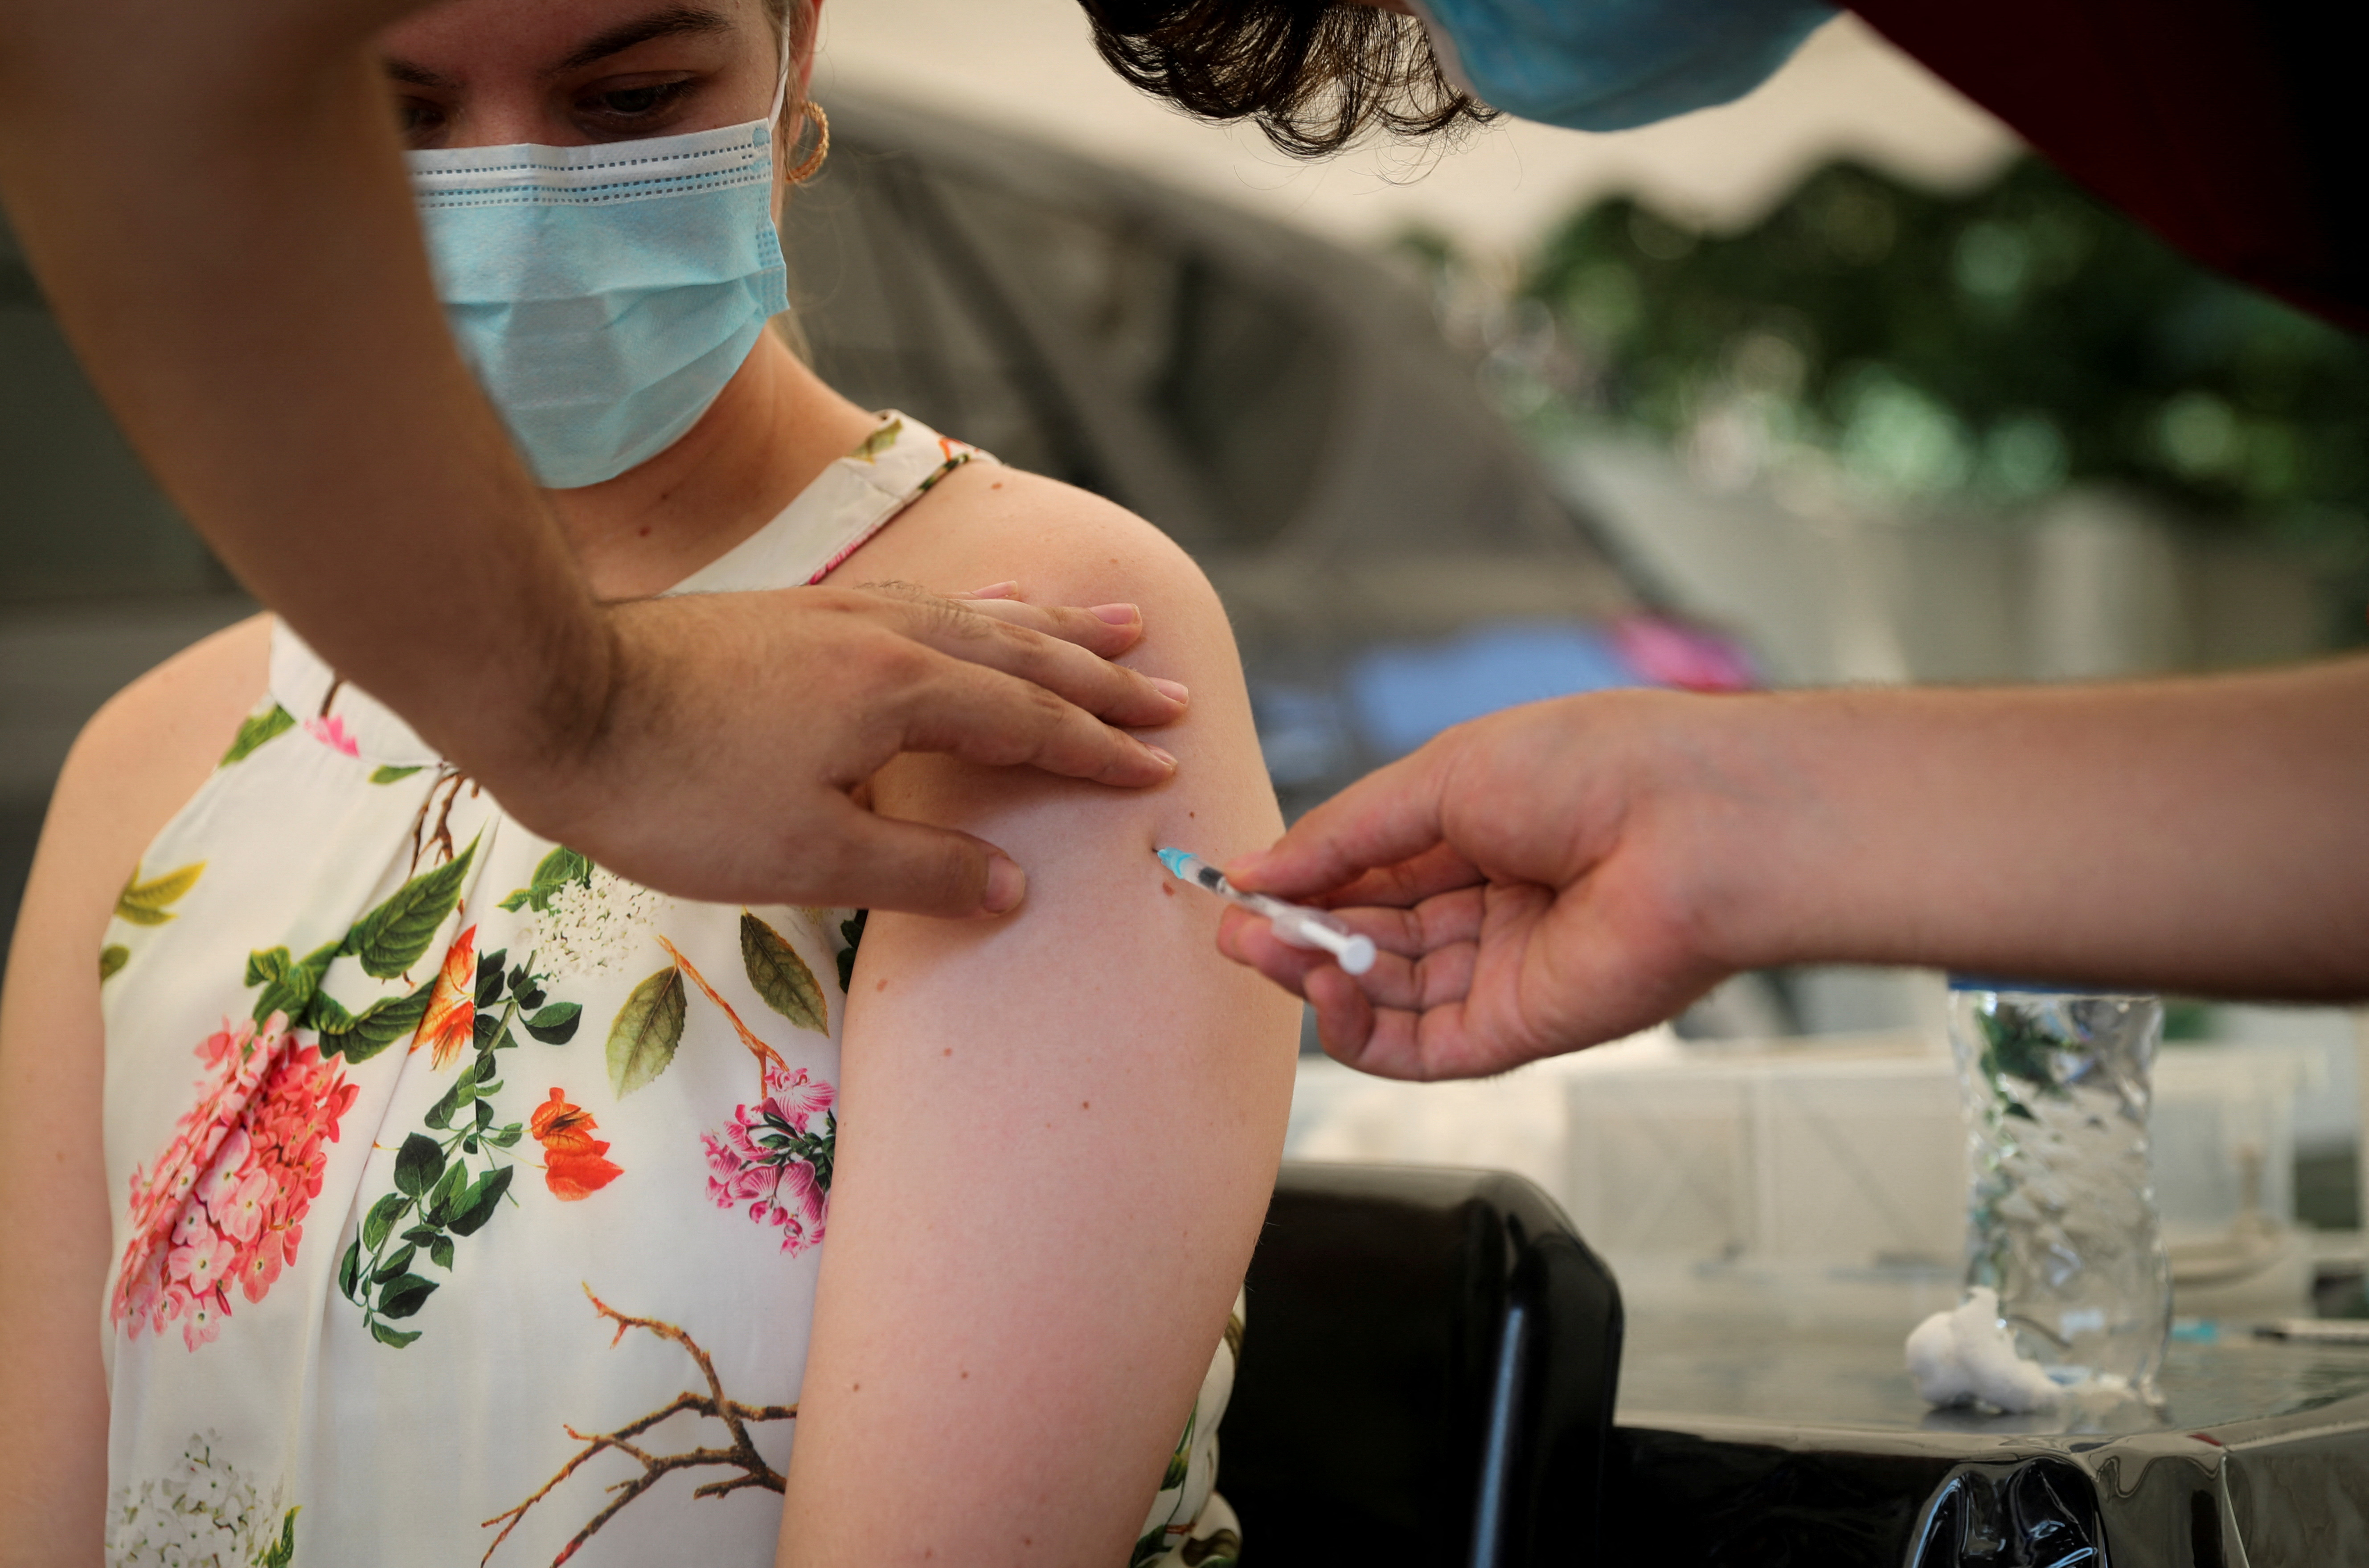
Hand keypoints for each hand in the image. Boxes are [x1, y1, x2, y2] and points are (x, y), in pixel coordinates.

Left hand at [489, 582, 1187, 916]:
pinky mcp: (803, 612)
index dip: (1098, 750)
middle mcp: (886, 636)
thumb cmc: (676, 793)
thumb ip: (918, 870)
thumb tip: (1011, 887)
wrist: (556, 700)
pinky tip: (985, 606)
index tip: (1160, 766)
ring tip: (1114, 621)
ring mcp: (843, 615)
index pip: (1029, 723)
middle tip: (1168, 690)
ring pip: (977, 616)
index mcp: (900, 693)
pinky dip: (978, 606)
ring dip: (1051, 627)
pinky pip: (926, 601)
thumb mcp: (805, 855)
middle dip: (1100, 678)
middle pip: (1021, 655)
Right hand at [1215, 692, 1755, 1078]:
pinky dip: (1359, 1030)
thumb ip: (1346, 834)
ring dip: (1315, 977)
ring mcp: (1505, 973)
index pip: (1372, 872)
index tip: (1240, 885)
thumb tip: (1259, 871)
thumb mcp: (1444, 775)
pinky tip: (1325, 990)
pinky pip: (1419, 1050)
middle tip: (1234, 932)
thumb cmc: (1595, 769)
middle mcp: (1494, 906)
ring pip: (1385, 996)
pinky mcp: (1518, 1030)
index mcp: (1484, 833)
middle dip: (1296, 934)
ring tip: (1265, 952)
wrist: (1696, 824)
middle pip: (1370, 938)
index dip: (1304, 881)